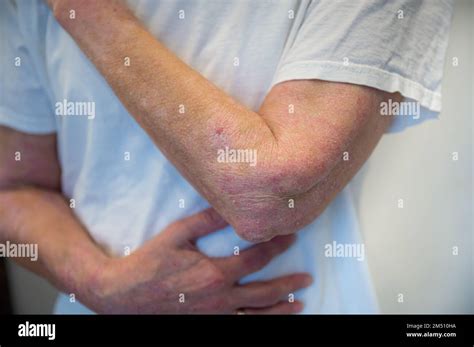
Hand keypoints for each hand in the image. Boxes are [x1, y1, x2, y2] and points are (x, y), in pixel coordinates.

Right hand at [83, 208, 311, 313]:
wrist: (123, 296)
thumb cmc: (149, 263)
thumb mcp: (177, 235)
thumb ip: (206, 221)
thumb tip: (231, 206)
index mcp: (215, 273)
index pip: (256, 258)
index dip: (276, 247)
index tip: (290, 238)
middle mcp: (220, 298)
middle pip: (264, 292)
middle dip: (288, 284)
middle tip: (306, 279)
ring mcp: (215, 316)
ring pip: (256, 315)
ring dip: (280, 310)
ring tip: (299, 305)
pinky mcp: (206, 325)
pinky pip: (240, 326)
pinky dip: (258, 323)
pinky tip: (266, 320)